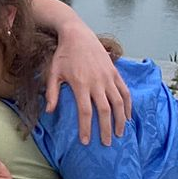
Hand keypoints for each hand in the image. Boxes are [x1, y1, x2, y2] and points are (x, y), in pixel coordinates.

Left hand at [46, 23, 131, 145]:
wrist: (78, 35)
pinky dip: (128, 105)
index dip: (86, 128)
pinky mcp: (115, 73)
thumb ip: (51, 92)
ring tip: (119, 134)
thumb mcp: (53, 72)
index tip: (86, 141)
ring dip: (120, 120)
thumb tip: (49, 111)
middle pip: (105, 111)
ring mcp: (108, 77)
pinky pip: (125, 92)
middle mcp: (97, 82)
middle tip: (106, 144)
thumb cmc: (63, 55)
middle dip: (105, 129)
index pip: (85, 111)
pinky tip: (127, 117)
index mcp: (80, 84)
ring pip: (119, 103)